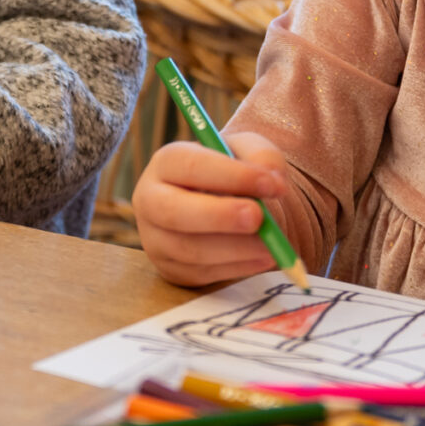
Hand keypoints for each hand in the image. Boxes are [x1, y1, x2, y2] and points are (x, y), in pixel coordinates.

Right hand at [134, 133, 294, 286]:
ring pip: (189, 250)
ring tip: (272, 245)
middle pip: (174, 212)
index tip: (272, 185)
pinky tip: (264, 258)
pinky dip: (237, 268)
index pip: (191, 166)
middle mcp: (150, 200)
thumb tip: (274, 181)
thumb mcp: (246, 152)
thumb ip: (263, 157)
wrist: (219, 205)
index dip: (232, 176)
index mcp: (166, 162)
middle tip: (258, 218)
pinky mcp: (170, 269)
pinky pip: (201, 273)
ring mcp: (155, 239)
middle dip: (220, 216)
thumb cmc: (230, 174)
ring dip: (235, 249)